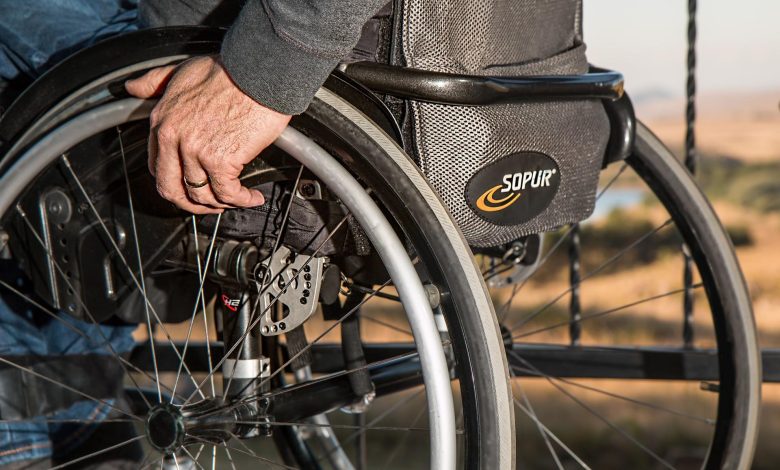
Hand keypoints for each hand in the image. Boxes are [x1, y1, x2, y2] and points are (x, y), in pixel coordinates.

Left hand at [125, 56, 290, 213]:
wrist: (258, 71)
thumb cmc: (229, 70)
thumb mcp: (181, 70)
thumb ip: (155, 82)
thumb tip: (133, 88)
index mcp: (162, 121)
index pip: (158, 167)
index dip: (176, 183)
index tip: (192, 185)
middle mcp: (173, 138)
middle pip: (172, 190)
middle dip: (192, 204)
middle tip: (211, 205)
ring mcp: (196, 151)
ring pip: (201, 196)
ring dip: (221, 204)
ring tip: (237, 199)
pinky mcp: (221, 160)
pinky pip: (228, 193)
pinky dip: (242, 200)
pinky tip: (253, 196)